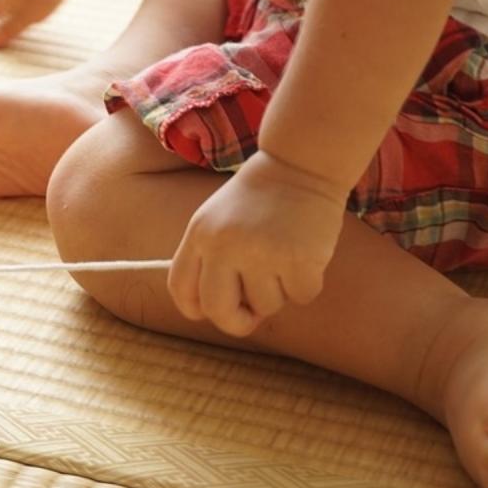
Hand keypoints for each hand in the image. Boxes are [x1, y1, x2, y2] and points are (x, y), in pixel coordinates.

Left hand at [167, 151, 347, 337]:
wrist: (300, 164)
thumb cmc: (259, 198)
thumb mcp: (216, 219)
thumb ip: (210, 259)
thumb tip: (220, 312)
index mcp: (199, 235)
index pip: (181, 288)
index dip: (195, 309)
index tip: (210, 313)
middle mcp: (224, 246)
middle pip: (218, 311)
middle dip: (237, 323)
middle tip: (253, 316)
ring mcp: (261, 253)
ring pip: (266, 306)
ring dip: (279, 293)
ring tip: (283, 260)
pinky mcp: (298, 259)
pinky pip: (300, 296)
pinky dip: (306, 285)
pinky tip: (306, 256)